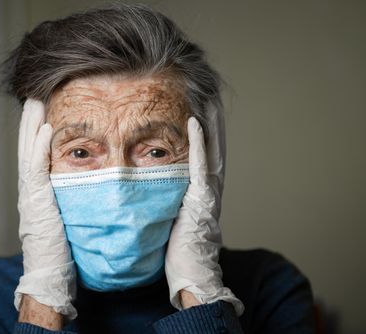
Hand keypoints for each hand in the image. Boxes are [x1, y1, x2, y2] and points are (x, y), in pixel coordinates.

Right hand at [14, 100, 76, 319]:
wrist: (51, 275)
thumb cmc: (64, 250)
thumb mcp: (67, 216)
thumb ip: (72, 197)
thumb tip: (90, 181)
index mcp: (39, 190)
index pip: (36, 152)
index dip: (37, 130)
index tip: (46, 108)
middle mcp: (31, 188)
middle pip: (28, 146)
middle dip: (31, 120)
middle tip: (36, 96)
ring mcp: (30, 194)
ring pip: (28, 152)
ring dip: (31, 126)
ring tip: (36, 102)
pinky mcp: (35, 202)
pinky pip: (35, 169)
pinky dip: (38, 148)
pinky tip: (45, 129)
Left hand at [165, 105, 243, 315]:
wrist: (190, 274)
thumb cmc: (178, 249)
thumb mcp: (173, 214)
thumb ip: (169, 195)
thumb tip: (152, 181)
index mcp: (201, 188)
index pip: (203, 150)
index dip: (204, 127)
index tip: (197, 103)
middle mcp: (209, 186)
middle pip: (213, 143)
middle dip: (212, 116)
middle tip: (207, 90)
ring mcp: (208, 191)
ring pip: (211, 148)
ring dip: (209, 121)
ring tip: (206, 95)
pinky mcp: (202, 198)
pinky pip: (200, 165)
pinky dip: (199, 143)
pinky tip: (195, 121)